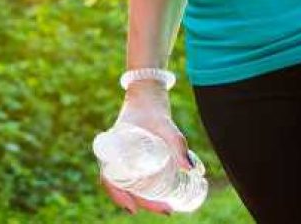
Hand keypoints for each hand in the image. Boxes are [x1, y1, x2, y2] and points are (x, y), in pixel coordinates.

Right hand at [100, 81, 191, 215]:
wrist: (148, 91)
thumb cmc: (151, 105)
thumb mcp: (165, 124)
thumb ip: (177, 143)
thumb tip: (191, 168)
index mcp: (114, 146)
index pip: (109, 177)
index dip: (117, 195)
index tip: (133, 209)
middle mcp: (117, 153)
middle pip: (122, 185)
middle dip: (142, 202)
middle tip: (166, 209)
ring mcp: (125, 154)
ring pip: (129, 183)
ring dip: (144, 198)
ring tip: (166, 207)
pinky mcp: (134, 154)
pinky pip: (134, 176)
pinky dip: (144, 189)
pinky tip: (160, 195)